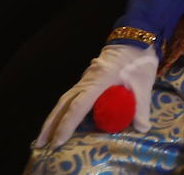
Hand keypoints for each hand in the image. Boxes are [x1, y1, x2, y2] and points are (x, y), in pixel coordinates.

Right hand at [35, 44, 157, 148]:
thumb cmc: (138, 61)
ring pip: (64, 100)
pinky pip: (71, 97)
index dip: (67, 124)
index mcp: (99, 80)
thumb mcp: (144, 84)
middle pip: (64, 103)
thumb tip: (142, 129)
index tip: (57, 142)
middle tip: (39, 144)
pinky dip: (62, 111)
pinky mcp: (88, 80)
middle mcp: (87, 80)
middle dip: (50, 124)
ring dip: (53, 118)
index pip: (79, 106)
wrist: (134, 40)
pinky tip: (60, 122)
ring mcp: (85, 79)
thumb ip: (141, 107)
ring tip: (43, 138)